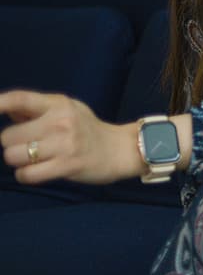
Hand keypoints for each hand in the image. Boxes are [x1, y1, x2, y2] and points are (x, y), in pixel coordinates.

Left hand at [0, 90, 139, 183]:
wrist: (119, 149)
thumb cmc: (87, 129)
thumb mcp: (67, 110)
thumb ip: (36, 109)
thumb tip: (5, 108)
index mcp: (58, 104)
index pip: (20, 99)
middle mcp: (61, 121)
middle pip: (8, 137)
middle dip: (11, 145)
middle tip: (29, 146)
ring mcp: (65, 144)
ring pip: (13, 156)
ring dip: (18, 162)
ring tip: (34, 159)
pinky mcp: (67, 165)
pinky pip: (27, 174)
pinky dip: (26, 175)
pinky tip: (37, 171)